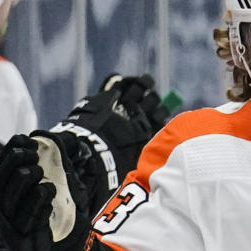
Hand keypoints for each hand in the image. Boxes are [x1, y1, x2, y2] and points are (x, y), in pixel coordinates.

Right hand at [0, 133, 96, 250]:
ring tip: (40, 172)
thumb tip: (50, 137)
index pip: (1, 174)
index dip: (10, 154)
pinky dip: (38, 203)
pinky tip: (48, 189)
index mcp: (8, 199)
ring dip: (26, 184)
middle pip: (3, 187)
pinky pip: (28, 221)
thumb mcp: (62, 187)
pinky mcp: (28, 245)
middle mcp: (6, 215)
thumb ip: (56, 165)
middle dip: (16, 167)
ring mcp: (16, 230)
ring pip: (13, 203)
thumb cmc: (65, 217)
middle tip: (33, 156)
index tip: (24, 140)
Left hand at [49, 73, 174, 213]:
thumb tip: (151, 163)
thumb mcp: (132, 166)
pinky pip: (118, 83)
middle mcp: (140, 116)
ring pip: (140, 87)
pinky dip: (122, 81)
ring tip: (145, 83)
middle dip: (153, 100)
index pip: (162, 117)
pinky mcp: (105, 97)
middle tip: (152, 100)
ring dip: (144, 84)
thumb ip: (142, 159)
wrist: (88, 157)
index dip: (161, 116)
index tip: (160, 116)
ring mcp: (123, 104)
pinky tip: (121, 81)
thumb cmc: (110, 169)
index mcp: (148, 131)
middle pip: (154, 101)